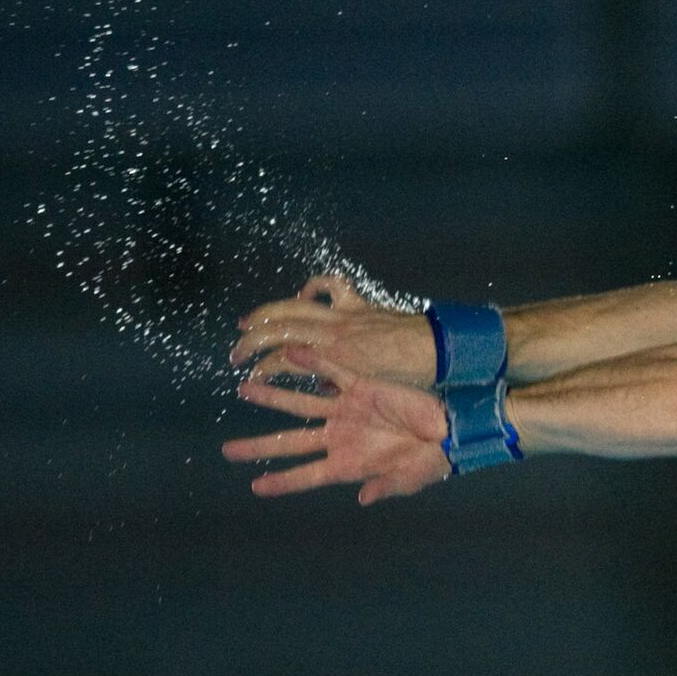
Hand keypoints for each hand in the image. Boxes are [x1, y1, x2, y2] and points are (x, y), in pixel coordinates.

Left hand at [222, 345, 449, 504]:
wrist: (450, 428)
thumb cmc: (430, 460)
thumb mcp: (408, 479)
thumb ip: (384, 487)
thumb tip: (363, 499)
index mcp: (347, 464)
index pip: (307, 475)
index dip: (281, 482)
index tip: (256, 486)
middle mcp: (340, 436)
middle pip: (291, 442)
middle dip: (259, 446)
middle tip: (228, 450)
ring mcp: (348, 410)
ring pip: (301, 403)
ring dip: (273, 397)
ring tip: (245, 390)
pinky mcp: (362, 386)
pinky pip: (333, 371)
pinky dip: (313, 363)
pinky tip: (291, 354)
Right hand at [231, 274, 434, 386]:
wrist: (440, 348)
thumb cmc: (410, 377)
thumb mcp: (370, 390)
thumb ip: (340, 386)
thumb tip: (322, 385)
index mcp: (335, 357)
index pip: (283, 361)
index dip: (262, 370)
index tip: (250, 378)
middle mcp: (334, 332)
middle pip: (279, 329)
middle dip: (252, 340)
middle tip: (236, 352)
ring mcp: (346, 313)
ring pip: (295, 306)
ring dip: (268, 312)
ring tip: (248, 322)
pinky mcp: (359, 304)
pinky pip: (332, 285)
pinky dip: (314, 287)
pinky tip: (304, 296)